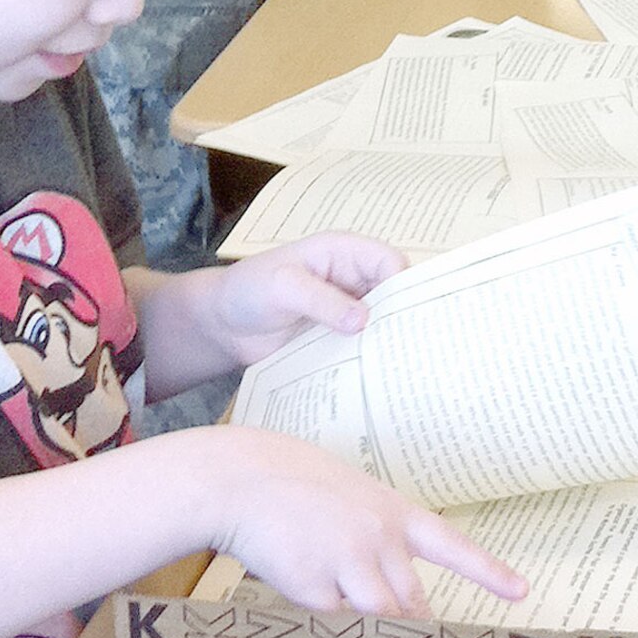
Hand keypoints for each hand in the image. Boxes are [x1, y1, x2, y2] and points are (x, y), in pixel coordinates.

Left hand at [197, 233, 404, 369]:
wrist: (223, 325)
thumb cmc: (249, 289)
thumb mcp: (283, 288)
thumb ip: (321, 301)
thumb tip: (362, 320)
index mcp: (344, 253)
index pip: (389, 262)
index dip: (403, 284)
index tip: (409, 317)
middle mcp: (353, 281)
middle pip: (394, 296)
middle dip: (404, 318)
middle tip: (414, 351)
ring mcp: (347, 313)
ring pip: (383, 326)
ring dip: (389, 345)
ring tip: (402, 373)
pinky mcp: (339, 341)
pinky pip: (364, 350)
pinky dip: (372, 364)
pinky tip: (379, 384)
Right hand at [209, 426, 527, 615]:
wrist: (241, 478)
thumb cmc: (293, 484)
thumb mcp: (350, 497)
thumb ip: (378, 541)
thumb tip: (393, 603)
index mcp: (393, 511)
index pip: (452, 545)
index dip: (489, 572)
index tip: (522, 593)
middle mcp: (380, 538)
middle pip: (412, 603)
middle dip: (402, 619)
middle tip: (383, 617)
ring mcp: (350, 564)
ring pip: (376, 619)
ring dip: (360, 618)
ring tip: (328, 582)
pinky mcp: (317, 590)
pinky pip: (331, 621)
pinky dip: (319, 611)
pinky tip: (297, 575)